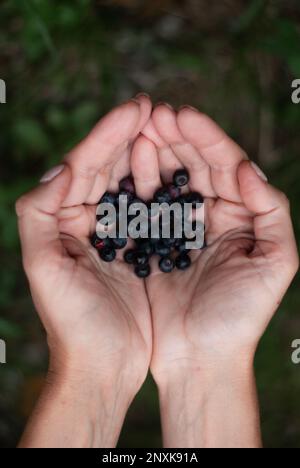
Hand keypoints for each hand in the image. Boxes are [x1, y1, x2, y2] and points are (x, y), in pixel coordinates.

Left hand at [16, 97, 152, 446]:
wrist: (103, 364)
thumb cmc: (72, 322)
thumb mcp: (43, 268)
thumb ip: (39, 213)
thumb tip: (64, 166)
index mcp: (62, 219)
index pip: (84, 165)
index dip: (108, 134)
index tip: (136, 107)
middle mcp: (86, 220)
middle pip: (109, 167)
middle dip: (131, 135)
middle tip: (156, 107)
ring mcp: (116, 232)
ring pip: (133, 183)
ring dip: (150, 155)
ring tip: (170, 128)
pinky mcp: (141, 249)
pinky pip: (154, 210)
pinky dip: (165, 188)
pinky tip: (180, 170)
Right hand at [130, 104, 298, 446]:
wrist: (200, 359)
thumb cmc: (241, 317)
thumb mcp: (276, 263)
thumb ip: (272, 212)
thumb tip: (247, 167)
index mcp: (242, 216)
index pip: (227, 165)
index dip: (207, 138)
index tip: (183, 115)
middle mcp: (212, 216)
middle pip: (195, 166)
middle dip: (176, 138)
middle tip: (154, 114)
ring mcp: (180, 228)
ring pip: (168, 180)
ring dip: (155, 153)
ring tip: (140, 129)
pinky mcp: (153, 244)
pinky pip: (145, 206)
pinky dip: (137, 184)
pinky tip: (127, 164)